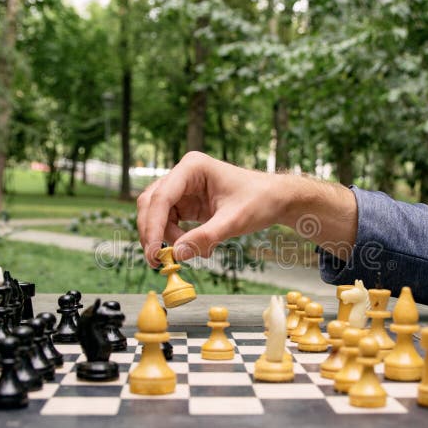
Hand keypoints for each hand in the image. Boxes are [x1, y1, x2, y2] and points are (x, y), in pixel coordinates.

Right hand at [137, 152, 284, 265]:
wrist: (275, 199)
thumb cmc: (259, 200)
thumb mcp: (233, 221)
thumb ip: (205, 237)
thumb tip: (177, 254)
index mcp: (192, 167)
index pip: (161, 197)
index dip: (153, 226)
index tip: (154, 252)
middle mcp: (184, 174)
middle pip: (151, 204)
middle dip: (153, 233)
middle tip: (158, 260)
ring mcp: (183, 188)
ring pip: (157, 215)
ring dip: (168, 238)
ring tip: (194, 252)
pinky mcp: (187, 203)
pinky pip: (170, 222)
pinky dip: (178, 239)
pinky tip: (197, 248)